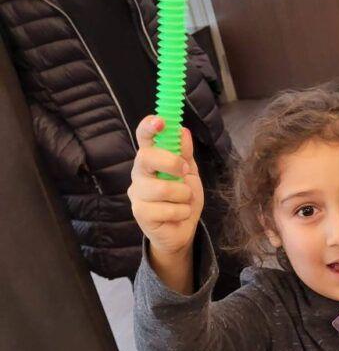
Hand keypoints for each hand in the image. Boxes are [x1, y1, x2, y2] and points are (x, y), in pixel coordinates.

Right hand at [127, 116, 203, 256]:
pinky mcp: (140, 213)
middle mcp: (140, 173)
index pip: (144, 137)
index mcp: (151, 159)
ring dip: (183, 195)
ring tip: (184, 200)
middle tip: (184, 172)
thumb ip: (185, 153)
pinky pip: (167, 208)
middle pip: (146, 157)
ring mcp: (137, 193)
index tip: (160, 121)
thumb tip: (183, 131)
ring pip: (162, 187)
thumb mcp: (189, 172)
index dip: (149, 127)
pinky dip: (182, 211)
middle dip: (171, 162)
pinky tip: (178, 214)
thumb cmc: (183, 197)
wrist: (183, 229)